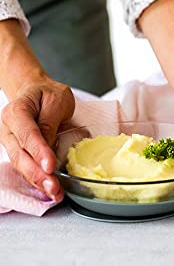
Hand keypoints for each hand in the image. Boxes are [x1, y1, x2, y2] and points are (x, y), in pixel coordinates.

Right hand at [0, 75, 74, 200]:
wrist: (36, 91)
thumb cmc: (48, 94)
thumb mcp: (57, 100)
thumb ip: (51, 122)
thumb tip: (48, 146)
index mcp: (17, 111)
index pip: (28, 135)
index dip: (39, 152)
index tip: (50, 166)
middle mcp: (8, 129)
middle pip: (20, 155)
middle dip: (37, 174)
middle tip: (53, 186)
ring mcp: (10, 142)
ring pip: (21, 165)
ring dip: (37, 181)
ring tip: (54, 192)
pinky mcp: (18, 151)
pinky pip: (26, 166)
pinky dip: (37, 179)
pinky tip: (50, 189)